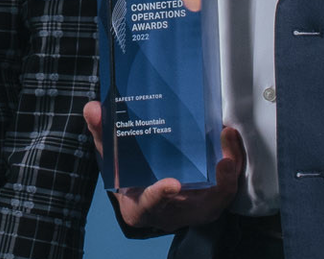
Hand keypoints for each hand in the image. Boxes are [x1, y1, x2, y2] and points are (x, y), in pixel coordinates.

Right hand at [82, 101, 244, 233]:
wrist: (143, 195)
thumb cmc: (128, 178)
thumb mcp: (111, 159)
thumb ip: (102, 134)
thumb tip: (92, 108)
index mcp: (141, 207)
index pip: (150, 205)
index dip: (160, 196)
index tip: (171, 184)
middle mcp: (172, 213)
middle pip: (199, 207)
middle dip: (216, 186)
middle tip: (223, 161)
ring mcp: (192, 208)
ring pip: (219, 197)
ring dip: (229, 172)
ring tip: (229, 140)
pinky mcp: (207, 199)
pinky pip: (225, 186)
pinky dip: (231, 165)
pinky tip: (229, 139)